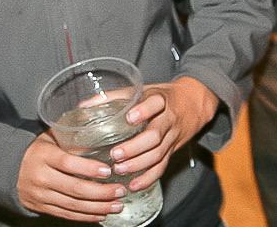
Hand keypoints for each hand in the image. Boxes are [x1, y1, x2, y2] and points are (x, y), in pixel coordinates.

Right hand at [18, 132, 126, 221]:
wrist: (8, 169)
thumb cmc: (35, 151)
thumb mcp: (49, 138)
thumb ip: (70, 136)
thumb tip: (96, 126)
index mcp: (44, 155)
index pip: (68, 163)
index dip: (89, 168)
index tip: (108, 170)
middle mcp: (42, 177)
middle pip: (75, 188)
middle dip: (101, 192)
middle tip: (119, 190)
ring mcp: (42, 195)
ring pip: (74, 205)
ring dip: (98, 207)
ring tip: (116, 205)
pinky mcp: (43, 207)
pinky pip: (67, 214)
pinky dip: (86, 216)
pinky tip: (101, 214)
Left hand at [107, 77, 218, 193]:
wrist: (194, 103)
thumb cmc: (161, 96)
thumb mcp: (142, 90)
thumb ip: (114, 97)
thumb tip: (83, 106)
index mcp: (160, 100)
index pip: (155, 104)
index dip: (144, 111)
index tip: (129, 118)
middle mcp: (168, 119)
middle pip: (155, 135)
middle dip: (135, 147)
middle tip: (115, 154)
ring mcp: (172, 137)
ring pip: (158, 154)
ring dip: (138, 164)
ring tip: (119, 169)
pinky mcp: (172, 151)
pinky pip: (162, 167)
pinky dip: (148, 178)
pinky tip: (134, 185)